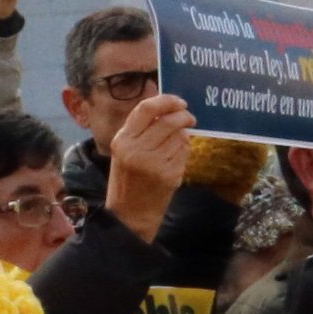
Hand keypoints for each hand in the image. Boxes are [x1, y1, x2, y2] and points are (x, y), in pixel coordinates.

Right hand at [102, 91, 197, 240]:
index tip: (179, 102)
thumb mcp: (124, 150)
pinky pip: (184, 153)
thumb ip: (140, 129)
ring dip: (184, 135)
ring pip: (180, 136)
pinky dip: (185, 150)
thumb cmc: (126, 178)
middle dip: (184, 115)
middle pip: (168, 120)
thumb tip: (167, 108)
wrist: (130, 213)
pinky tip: (176, 157)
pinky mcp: (170, 175)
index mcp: (123, 140)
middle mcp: (136, 149)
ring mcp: (154, 163)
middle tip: (189, 117)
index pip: (146, 109)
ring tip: (178, 141)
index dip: (167, 100)